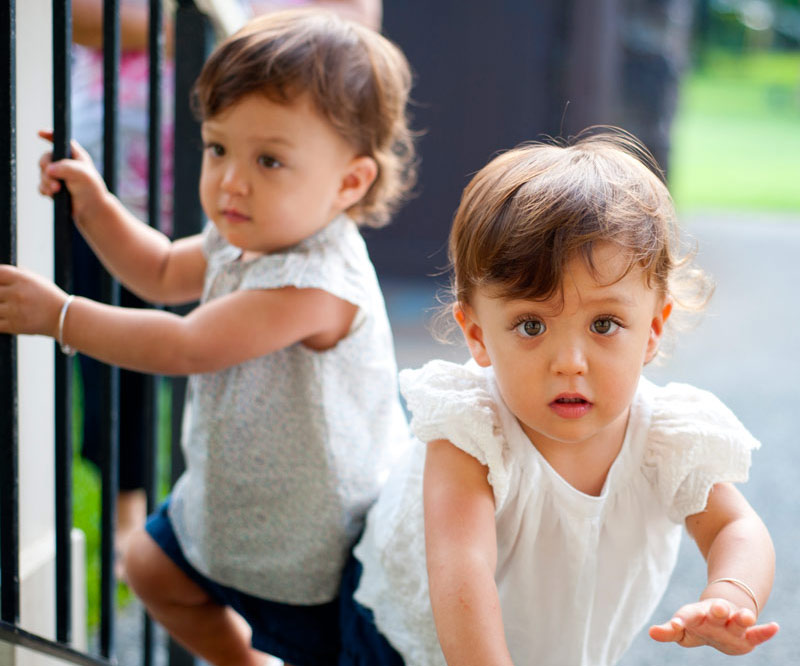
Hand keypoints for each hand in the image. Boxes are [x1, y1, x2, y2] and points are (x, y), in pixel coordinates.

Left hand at [0, 264, 67, 338]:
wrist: (65, 318)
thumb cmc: (51, 298)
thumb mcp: (37, 280)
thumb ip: (18, 275)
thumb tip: (1, 274)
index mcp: (22, 279)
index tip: (1, 285)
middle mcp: (16, 293)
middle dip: (0, 296)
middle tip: (5, 299)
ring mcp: (14, 310)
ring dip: (0, 308)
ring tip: (8, 308)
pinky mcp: (14, 325)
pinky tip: (5, 318)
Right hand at [38, 129, 109, 225]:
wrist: (91, 210)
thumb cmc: (91, 190)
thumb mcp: (82, 175)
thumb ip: (66, 168)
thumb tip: (49, 169)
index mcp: (75, 155)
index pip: (60, 140)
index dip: (49, 135)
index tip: (40, 133)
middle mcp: (65, 163)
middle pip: (45, 158)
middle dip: (46, 169)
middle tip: (53, 180)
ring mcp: (59, 176)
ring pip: (42, 173)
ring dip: (46, 182)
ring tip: (56, 191)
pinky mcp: (54, 187)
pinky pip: (41, 185)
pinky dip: (44, 189)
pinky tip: (51, 194)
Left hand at [649, 598, 778, 654]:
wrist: (721, 615)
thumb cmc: (698, 624)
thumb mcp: (683, 629)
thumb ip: (669, 631)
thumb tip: (651, 632)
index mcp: (697, 615)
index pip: (687, 616)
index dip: (679, 621)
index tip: (673, 625)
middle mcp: (716, 615)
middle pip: (716, 613)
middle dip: (717, 610)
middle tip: (717, 608)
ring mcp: (732, 622)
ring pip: (738, 619)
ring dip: (741, 616)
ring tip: (746, 616)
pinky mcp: (748, 634)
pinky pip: (758, 633)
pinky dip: (765, 630)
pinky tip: (774, 626)